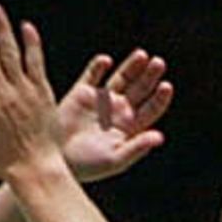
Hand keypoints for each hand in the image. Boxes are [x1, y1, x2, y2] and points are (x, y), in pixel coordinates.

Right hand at [58, 49, 172, 182]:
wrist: (55, 160)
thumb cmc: (87, 166)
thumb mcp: (115, 159)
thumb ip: (137, 147)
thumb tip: (160, 137)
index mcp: (129, 127)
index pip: (151, 109)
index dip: (159, 97)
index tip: (166, 86)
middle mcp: (117, 111)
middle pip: (140, 89)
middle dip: (150, 76)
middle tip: (158, 63)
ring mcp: (100, 101)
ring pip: (121, 77)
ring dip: (132, 66)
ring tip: (142, 55)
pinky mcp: (81, 94)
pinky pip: (92, 74)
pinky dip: (99, 66)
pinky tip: (106, 61)